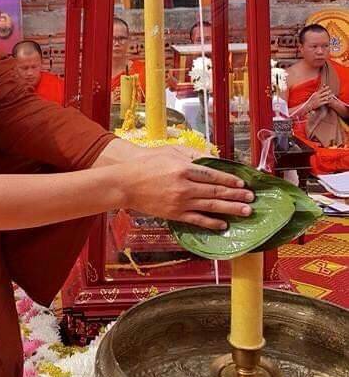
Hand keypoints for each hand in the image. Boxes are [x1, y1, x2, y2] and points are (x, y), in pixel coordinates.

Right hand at [120, 148, 253, 230]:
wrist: (126, 183)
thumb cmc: (148, 163)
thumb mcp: (172, 151)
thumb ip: (194, 155)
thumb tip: (214, 159)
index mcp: (184, 168)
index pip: (213, 175)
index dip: (230, 180)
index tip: (242, 183)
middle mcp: (184, 186)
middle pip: (215, 192)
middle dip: (236, 195)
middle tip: (251, 198)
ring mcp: (179, 202)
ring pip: (210, 207)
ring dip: (230, 210)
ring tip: (245, 211)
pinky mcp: (174, 214)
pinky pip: (196, 220)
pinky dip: (211, 223)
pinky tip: (223, 225)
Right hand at [307, 86, 330, 110]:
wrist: (308, 105)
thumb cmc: (311, 100)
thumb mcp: (313, 95)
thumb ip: (317, 92)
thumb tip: (319, 90)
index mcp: (316, 94)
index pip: (321, 90)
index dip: (325, 88)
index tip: (328, 86)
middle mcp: (317, 96)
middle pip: (324, 93)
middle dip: (327, 92)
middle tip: (330, 90)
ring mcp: (318, 100)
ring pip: (325, 97)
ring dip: (329, 96)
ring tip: (332, 95)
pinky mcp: (319, 104)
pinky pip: (325, 102)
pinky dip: (327, 101)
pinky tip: (330, 100)